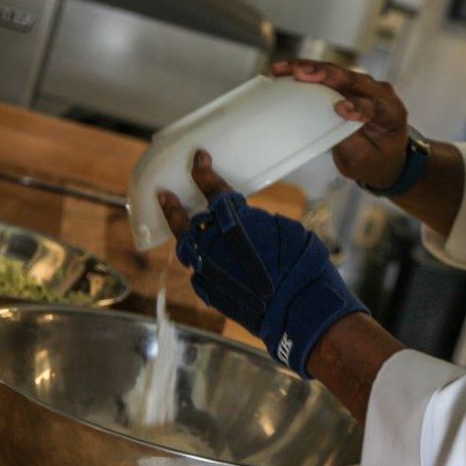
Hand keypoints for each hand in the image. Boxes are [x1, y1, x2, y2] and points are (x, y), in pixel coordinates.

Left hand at [157, 151, 367, 376]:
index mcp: (236, 222)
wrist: (298, 308)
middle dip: (175, 207)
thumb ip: (258, 224)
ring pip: (187, 249)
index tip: (198, 158)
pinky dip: (202, 264)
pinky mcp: (210, 293)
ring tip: (177, 227)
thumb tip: (248, 225)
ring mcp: (209, 271)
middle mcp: (215, 244)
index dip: (205, 173)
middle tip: (164, 194)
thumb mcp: (286, 230)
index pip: (214, 191)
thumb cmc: (302, 265)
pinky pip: (200, 273)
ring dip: (182, 235)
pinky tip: (207, 262)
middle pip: (188, 222)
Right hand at [271, 60, 409, 189]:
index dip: (358, 107)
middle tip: (301, 74)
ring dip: (310, 68)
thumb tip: (329, 122)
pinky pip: (326, 74)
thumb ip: (350, 141)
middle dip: (327, 75)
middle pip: (354, 80)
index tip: (340, 109)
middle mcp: (380, 94)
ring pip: (337, 72)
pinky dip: (306, 70)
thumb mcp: (363, 161)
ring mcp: (364, 86)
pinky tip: (285, 69)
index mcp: (391, 114)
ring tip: (285, 69)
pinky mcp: (347, 84)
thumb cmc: (375, 159)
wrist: (382, 155)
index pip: (375, 107)